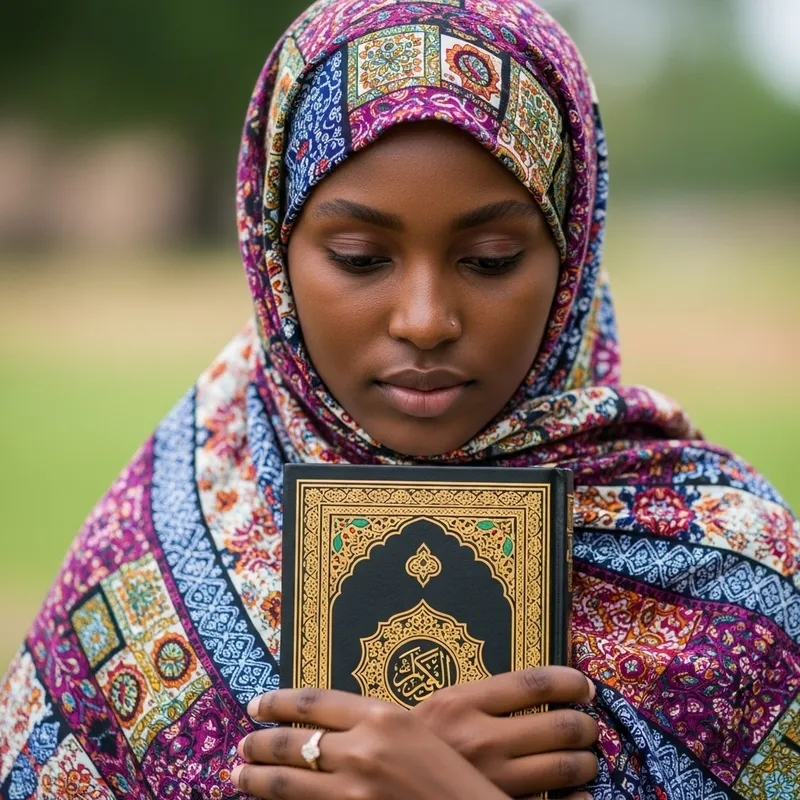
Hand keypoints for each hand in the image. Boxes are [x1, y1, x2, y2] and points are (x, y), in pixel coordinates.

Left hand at [234, 687, 508, 799]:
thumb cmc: (451, 776)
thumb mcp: (414, 733)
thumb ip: (370, 726)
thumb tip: (323, 728)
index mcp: (381, 717)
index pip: (313, 702)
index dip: (278, 703)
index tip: (257, 705)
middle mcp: (363, 750)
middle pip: (292, 742)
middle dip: (260, 743)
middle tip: (243, 744)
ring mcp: (354, 792)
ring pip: (288, 782)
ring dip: (257, 778)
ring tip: (240, 774)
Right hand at [411, 666, 597, 797]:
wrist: (386, 777)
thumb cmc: (421, 739)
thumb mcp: (443, 705)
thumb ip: (485, 696)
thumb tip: (545, 689)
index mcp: (462, 702)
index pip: (534, 684)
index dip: (569, 683)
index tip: (584, 686)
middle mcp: (479, 739)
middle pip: (559, 727)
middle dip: (584, 726)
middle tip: (587, 727)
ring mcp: (489, 778)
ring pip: (564, 767)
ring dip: (585, 761)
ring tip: (583, 758)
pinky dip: (577, 799)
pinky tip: (580, 793)